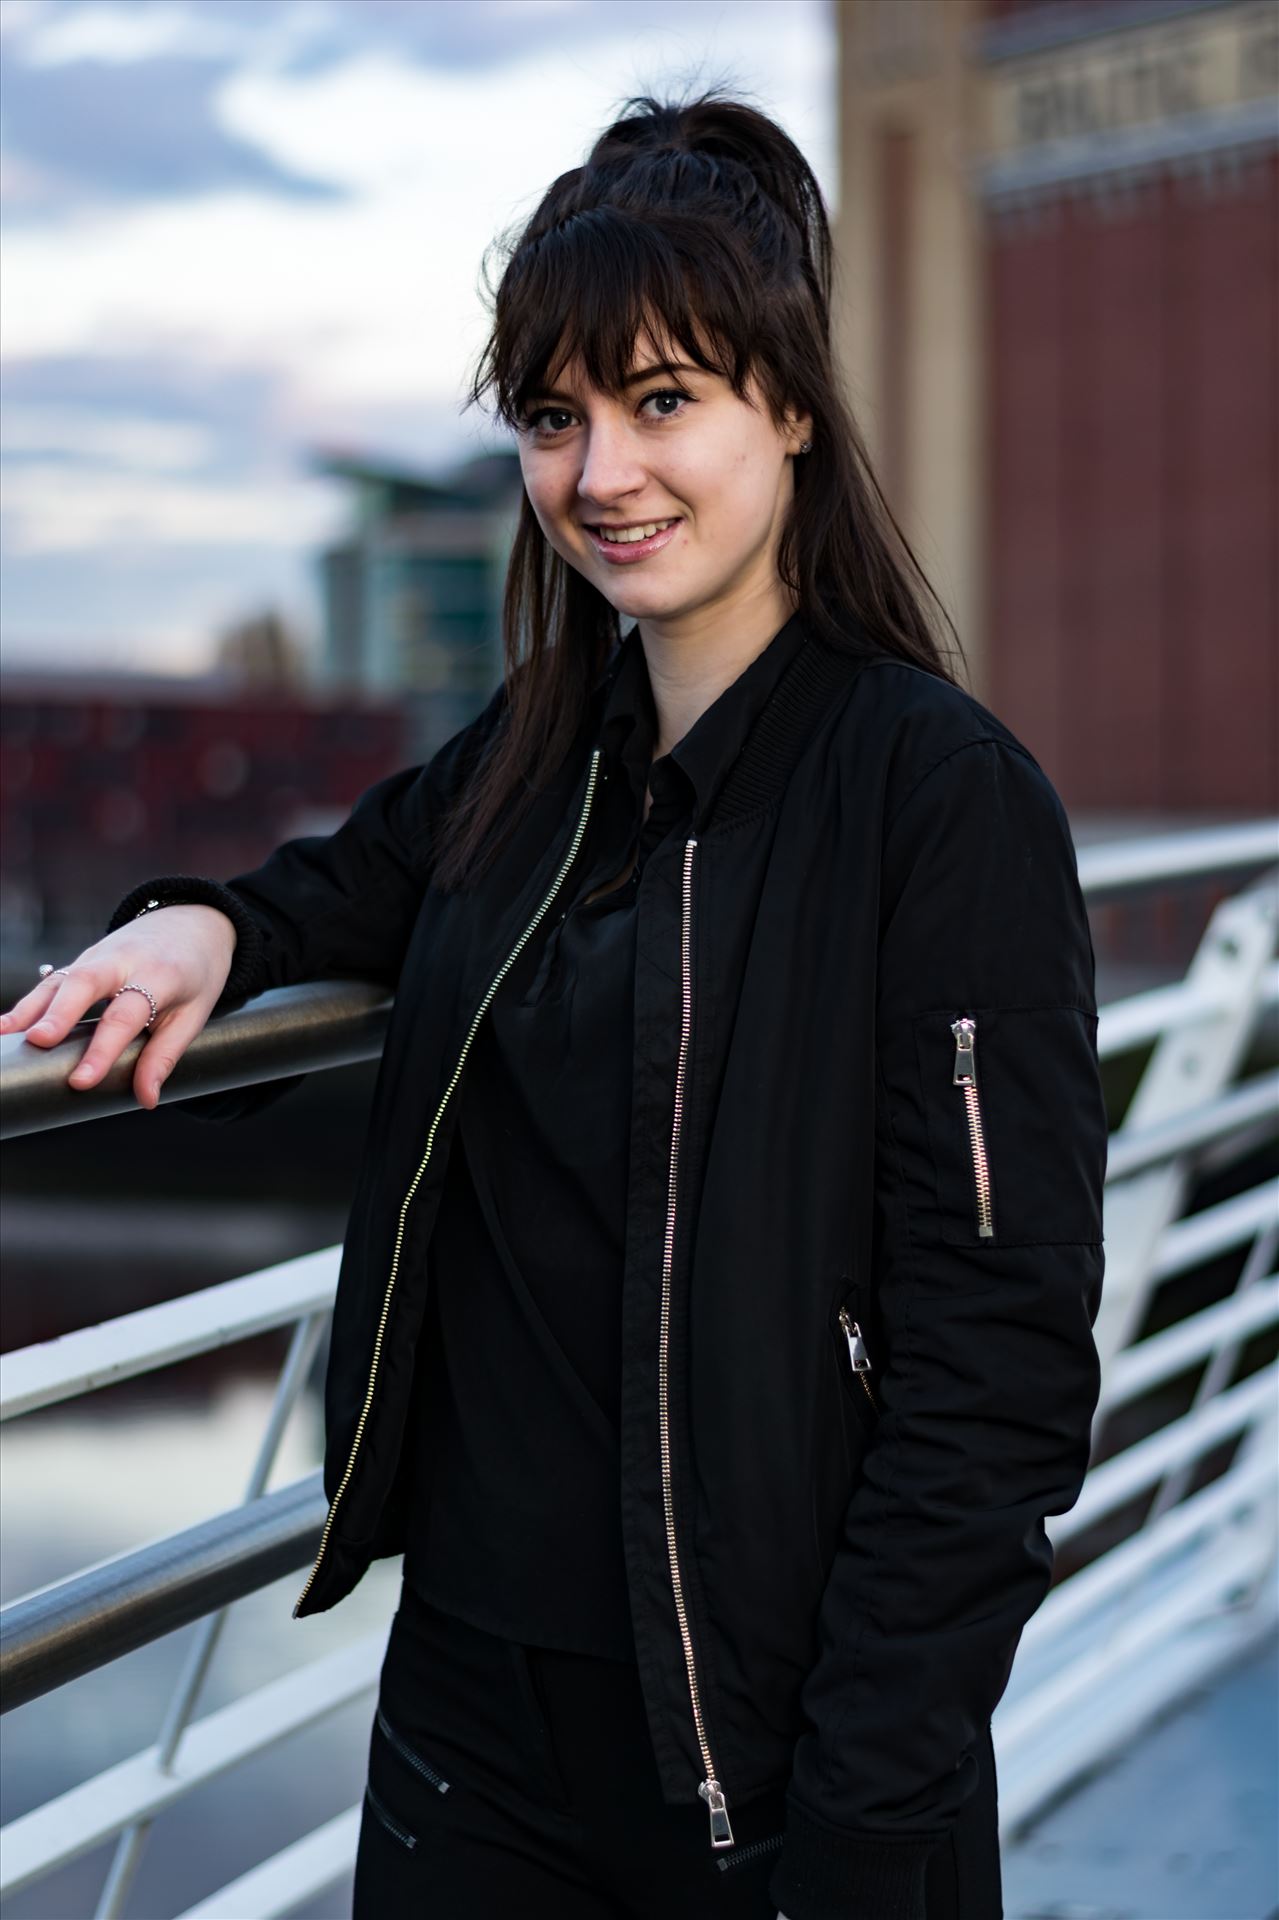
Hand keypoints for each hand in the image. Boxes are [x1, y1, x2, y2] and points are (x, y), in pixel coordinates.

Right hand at [0, 904, 237, 1109]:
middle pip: (86, 984)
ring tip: (4, 1035)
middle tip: (37, 1042)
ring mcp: (97, 956)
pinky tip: (5, 1027)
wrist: (193, 923)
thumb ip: (165, 1055)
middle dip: (59, 1013)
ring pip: (60, 980)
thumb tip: (146, 1099)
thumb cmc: (195, 974)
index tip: (81, 1081)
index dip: (102, 1050)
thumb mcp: (194, 1014)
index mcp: (159, 974)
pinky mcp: (81, 960)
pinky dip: (28, 1003)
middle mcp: (123, 960)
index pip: (126, 1015)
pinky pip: (52, 982)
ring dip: (30, 1008)